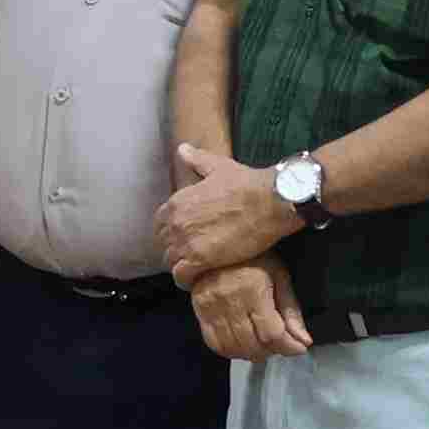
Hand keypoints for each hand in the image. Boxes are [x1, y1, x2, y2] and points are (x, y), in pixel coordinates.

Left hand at [155, 141, 299, 286]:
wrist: (270, 200)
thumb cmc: (246, 183)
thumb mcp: (218, 166)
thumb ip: (196, 160)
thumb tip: (182, 149)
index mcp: (176, 202)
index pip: (159, 225)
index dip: (171, 233)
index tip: (185, 238)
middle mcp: (175, 222)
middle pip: (163, 245)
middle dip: (175, 251)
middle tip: (192, 256)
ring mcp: (185, 241)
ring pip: (170, 262)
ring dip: (181, 266)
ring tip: (197, 270)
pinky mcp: (199, 259)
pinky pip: (181, 276)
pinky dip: (187, 280)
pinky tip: (198, 280)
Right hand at [191, 256, 311, 363]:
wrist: (217, 242)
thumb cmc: (255, 257)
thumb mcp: (280, 276)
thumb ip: (291, 310)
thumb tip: (303, 340)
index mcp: (253, 289)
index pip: (272, 333)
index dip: (289, 347)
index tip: (299, 348)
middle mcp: (229, 300)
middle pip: (253, 345)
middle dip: (272, 351)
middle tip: (282, 344)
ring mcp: (210, 307)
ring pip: (233, 348)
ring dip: (252, 354)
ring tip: (263, 344)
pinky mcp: (199, 311)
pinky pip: (214, 343)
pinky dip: (231, 351)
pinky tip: (242, 344)